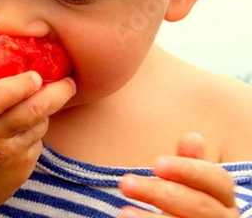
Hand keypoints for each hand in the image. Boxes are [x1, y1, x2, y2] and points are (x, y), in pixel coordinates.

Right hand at [0, 54, 75, 215]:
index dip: (18, 86)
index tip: (34, 75)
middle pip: (31, 110)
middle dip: (56, 92)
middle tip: (67, 81)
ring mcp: (9, 154)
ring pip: (40, 124)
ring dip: (47, 108)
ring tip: (48, 96)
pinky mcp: (23, 167)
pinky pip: (39, 140)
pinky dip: (38, 128)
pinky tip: (30, 123)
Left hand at [119, 132, 238, 217]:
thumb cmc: (184, 201)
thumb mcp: (188, 181)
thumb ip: (188, 162)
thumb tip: (192, 137)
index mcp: (223, 196)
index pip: (216, 179)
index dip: (187, 170)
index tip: (156, 164)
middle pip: (198, 205)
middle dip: (161, 193)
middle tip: (125, 183)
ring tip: (124, 211)